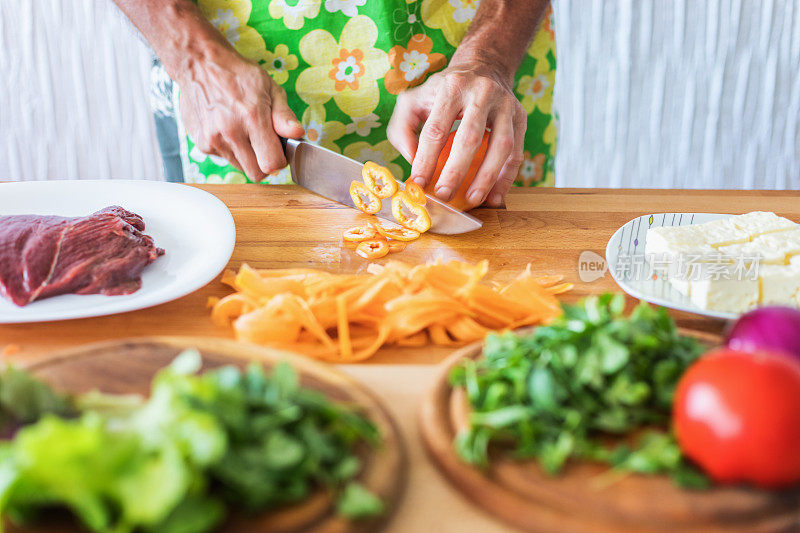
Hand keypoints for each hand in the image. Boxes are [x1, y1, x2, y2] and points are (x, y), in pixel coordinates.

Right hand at [177, 49, 304, 179]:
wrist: (199, 64)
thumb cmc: (238, 74)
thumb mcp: (269, 88)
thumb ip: (284, 115)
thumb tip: (297, 134)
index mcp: (252, 118)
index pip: (272, 163)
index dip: (280, 160)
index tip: (279, 150)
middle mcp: (231, 132)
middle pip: (256, 173)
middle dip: (264, 163)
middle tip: (263, 145)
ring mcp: (213, 140)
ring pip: (239, 167)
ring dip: (246, 156)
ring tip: (244, 131)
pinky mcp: (201, 143)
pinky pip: (223, 157)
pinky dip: (229, 149)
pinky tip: (227, 129)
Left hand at [388, 58, 525, 207]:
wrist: (483, 67)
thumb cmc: (443, 91)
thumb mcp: (415, 100)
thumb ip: (403, 128)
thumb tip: (411, 159)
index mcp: (451, 87)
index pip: (436, 129)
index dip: (426, 159)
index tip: (418, 183)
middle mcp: (482, 93)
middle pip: (470, 137)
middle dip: (456, 171)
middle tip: (443, 195)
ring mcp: (506, 105)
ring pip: (501, 146)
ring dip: (487, 177)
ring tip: (473, 200)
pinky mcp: (521, 118)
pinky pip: (516, 152)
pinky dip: (506, 178)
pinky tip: (495, 197)